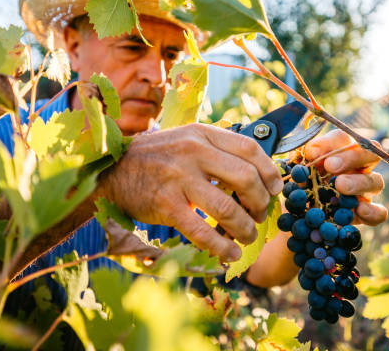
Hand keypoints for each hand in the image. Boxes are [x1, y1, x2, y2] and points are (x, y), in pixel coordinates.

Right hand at [99, 123, 283, 261]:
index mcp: (202, 134)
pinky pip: (202, 231)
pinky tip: (230, 254)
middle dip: (261, 203)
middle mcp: (193, 152)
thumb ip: (216, 150)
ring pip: (227, 208)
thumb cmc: (155, 157)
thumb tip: (256, 174)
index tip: (276, 189)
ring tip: (247, 237)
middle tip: (260, 215)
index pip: (249, 148)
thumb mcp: (186, 140)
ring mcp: (178, 178)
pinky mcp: (165, 205)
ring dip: (245, 228)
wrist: (112, 169)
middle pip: (245, 178)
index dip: (269, 171)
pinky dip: (221, 247)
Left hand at [303, 129, 387, 225]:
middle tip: (330, 166)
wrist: (298, 215)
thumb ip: (302, 160)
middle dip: (350, 158)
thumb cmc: (300, 186)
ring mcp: (365, 191)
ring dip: (359, 182)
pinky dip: (372, 211)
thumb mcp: (296, 172)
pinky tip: (359, 210)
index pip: (343, 138)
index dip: (330, 143)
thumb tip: (312, 152)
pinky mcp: (367, 214)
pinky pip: (380, 212)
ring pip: (376, 181)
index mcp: (340, 152)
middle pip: (369, 154)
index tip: (311, 153)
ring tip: (340, 186)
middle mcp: (358, 168)